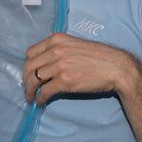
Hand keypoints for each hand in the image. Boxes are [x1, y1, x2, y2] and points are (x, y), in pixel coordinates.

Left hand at [23, 33, 138, 104]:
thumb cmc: (99, 56)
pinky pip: (44, 91)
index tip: (29, 74)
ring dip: (30, 91)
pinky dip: (40, 98)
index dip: (28, 66)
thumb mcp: (75, 45)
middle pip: (29, 67)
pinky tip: (41, 102)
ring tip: (31, 97)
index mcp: (57, 39)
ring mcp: (60, 66)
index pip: (31, 53)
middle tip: (28, 89)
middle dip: (25, 80)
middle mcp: (56, 50)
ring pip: (34, 80)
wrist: (116, 67)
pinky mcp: (65, 81)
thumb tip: (45, 64)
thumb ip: (59, 50)